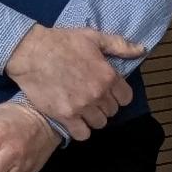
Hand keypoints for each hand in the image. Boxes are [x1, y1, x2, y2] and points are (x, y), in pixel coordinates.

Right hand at [6, 24, 141, 136]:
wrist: (30, 51)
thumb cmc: (62, 41)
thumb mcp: (94, 37)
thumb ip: (120, 45)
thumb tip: (141, 50)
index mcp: (109, 76)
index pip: (125, 98)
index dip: (117, 95)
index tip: (106, 91)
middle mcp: (98, 94)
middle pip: (112, 111)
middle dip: (104, 105)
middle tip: (90, 97)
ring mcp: (82, 107)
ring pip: (99, 123)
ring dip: (92, 117)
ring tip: (81, 107)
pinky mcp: (64, 116)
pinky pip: (82, 134)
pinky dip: (80, 129)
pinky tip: (74, 119)